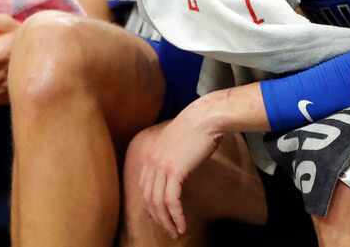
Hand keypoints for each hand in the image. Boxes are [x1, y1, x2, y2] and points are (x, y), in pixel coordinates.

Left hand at [139, 100, 222, 238]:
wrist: (204, 117)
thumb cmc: (198, 126)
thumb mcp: (178, 141)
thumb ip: (173, 155)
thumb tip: (180, 168)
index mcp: (151, 153)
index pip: (144, 186)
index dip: (150, 204)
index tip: (159, 216)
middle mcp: (151, 161)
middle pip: (148, 197)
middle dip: (157, 217)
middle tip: (168, 229)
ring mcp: (161, 166)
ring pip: (158, 202)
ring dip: (167, 221)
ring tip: (176, 232)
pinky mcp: (174, 171)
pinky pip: (171, 200)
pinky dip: (176, 215)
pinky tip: (182, 224)